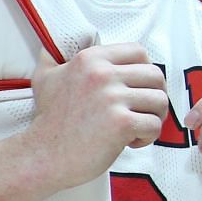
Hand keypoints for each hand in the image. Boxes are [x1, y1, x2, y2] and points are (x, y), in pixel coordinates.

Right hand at [26, 42, 167, 189]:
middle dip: (155, 95)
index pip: (138, 51)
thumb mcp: (45, 79)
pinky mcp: (121, 123)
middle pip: (155, 75)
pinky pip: (155, 124)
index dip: (146, 69)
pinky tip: (131, 142)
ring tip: (137, 128)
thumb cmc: (49, 119)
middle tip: (142, 111)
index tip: (138, 87)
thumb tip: (49, 43)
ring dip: (154, 117)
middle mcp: (101, 74)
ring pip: (160, 100)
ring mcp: (111, 98)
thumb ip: (53, 58)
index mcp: (90, 59)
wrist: (41, 156)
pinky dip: (149, 136)